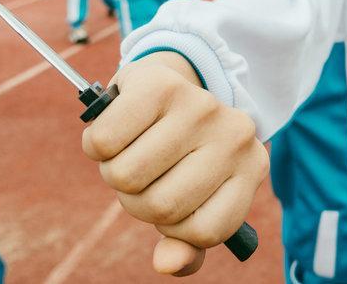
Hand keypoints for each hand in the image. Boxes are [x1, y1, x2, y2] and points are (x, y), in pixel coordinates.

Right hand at [82, 51, 267, 275]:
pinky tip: (113, 131)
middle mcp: (234, 135)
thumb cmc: (182, 152)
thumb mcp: (195, 196)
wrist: (171, 83)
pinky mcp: (159, 86)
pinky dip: (95, 145)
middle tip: (142, 173)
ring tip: (128, 151)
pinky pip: (105, 141)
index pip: (204, 232)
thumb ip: (186, 241)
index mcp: (251, 167)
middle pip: (161, 206)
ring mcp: (200, 107)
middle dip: (135, 200)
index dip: (174, 228)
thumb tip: (166, 264)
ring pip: (128, 175)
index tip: (171, 196)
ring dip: (112, 172)